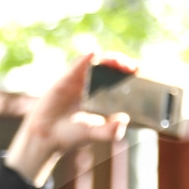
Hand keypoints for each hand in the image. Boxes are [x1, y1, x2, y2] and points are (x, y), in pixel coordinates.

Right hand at [3, 53, 129, 185]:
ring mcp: (81, 80)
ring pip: (97, 62)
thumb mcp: (94, 133)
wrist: (47, 135)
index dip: (131, 75)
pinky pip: (78, 64)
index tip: (141, 73)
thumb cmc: (72, 135)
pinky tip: (94, 53)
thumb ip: (109, 131)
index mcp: (104, 97)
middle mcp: (94, 86)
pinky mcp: (67, 78)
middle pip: (112, 68)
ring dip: (110, 59)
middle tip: (133, 67)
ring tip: (119, 61)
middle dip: (123, 64)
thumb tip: (124, 120)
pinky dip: (86, 57)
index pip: (121, 81)